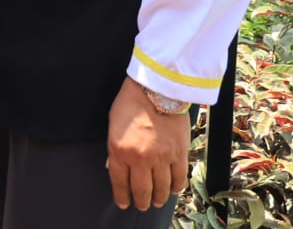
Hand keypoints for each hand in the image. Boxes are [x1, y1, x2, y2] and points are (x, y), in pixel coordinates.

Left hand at [107, 78, 189, 211]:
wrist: (156, 89)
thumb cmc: (130, 104)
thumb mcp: (113, 125)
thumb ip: (114, 149)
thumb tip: (113, 167)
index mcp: (119, 150)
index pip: (119, 182)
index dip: (122, 196)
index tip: (124, 203)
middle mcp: (140, 158)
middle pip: (141, 190)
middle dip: (141, 201)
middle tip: (142, 205)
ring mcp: (161, 157)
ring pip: (162, 188)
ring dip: (159, 198)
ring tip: (157, 201)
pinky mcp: (179, 153)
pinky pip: (179, 178)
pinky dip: (176, 188)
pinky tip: (173, 190)